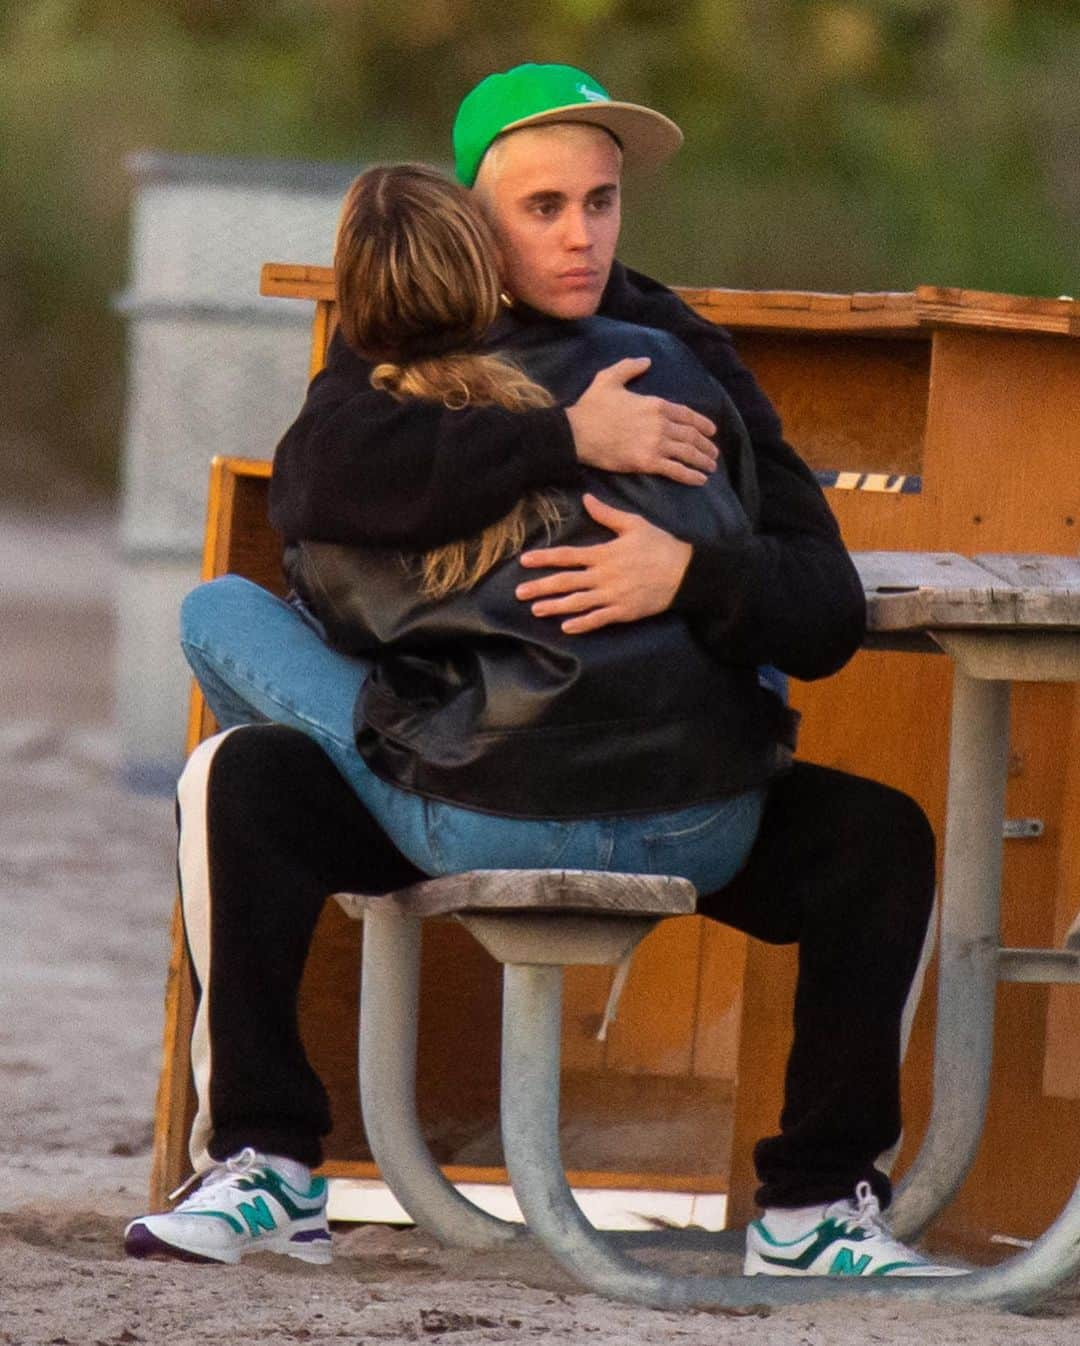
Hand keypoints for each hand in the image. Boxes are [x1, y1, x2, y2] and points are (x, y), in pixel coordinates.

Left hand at [516, 493, 691, 633]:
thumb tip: (587, 499)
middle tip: (519, 592)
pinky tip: (565, 628)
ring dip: (555, 607)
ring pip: (578, 603)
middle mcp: (604, 576)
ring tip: (535, 610)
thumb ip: (607, 514)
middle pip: (566, 582)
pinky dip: (582, 624)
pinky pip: (598, 619)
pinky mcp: (624, 611)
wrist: (685, 572)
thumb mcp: (634, 524)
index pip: (568, 556)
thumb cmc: (660, 545)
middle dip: (541, 587)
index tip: (525, 561)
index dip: (545, 558)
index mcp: (604, 554)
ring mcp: (613, 596)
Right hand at [565, 357, 718, 484]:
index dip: (702, 423)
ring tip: (710, 467)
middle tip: (713, 454)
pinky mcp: (647, 462)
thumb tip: (647, 361)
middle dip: (706, 446)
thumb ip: (629, 367)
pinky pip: (676, 470)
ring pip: (688, 453)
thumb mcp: (608, 378)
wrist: (577, 433)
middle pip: (691, 435)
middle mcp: (661, 424)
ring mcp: (656, 444)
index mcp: (656, 404)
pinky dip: (691, 475)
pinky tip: (700, 480)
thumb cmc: (591, 407)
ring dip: (702, 461)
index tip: (712, 432)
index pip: (687, 414)